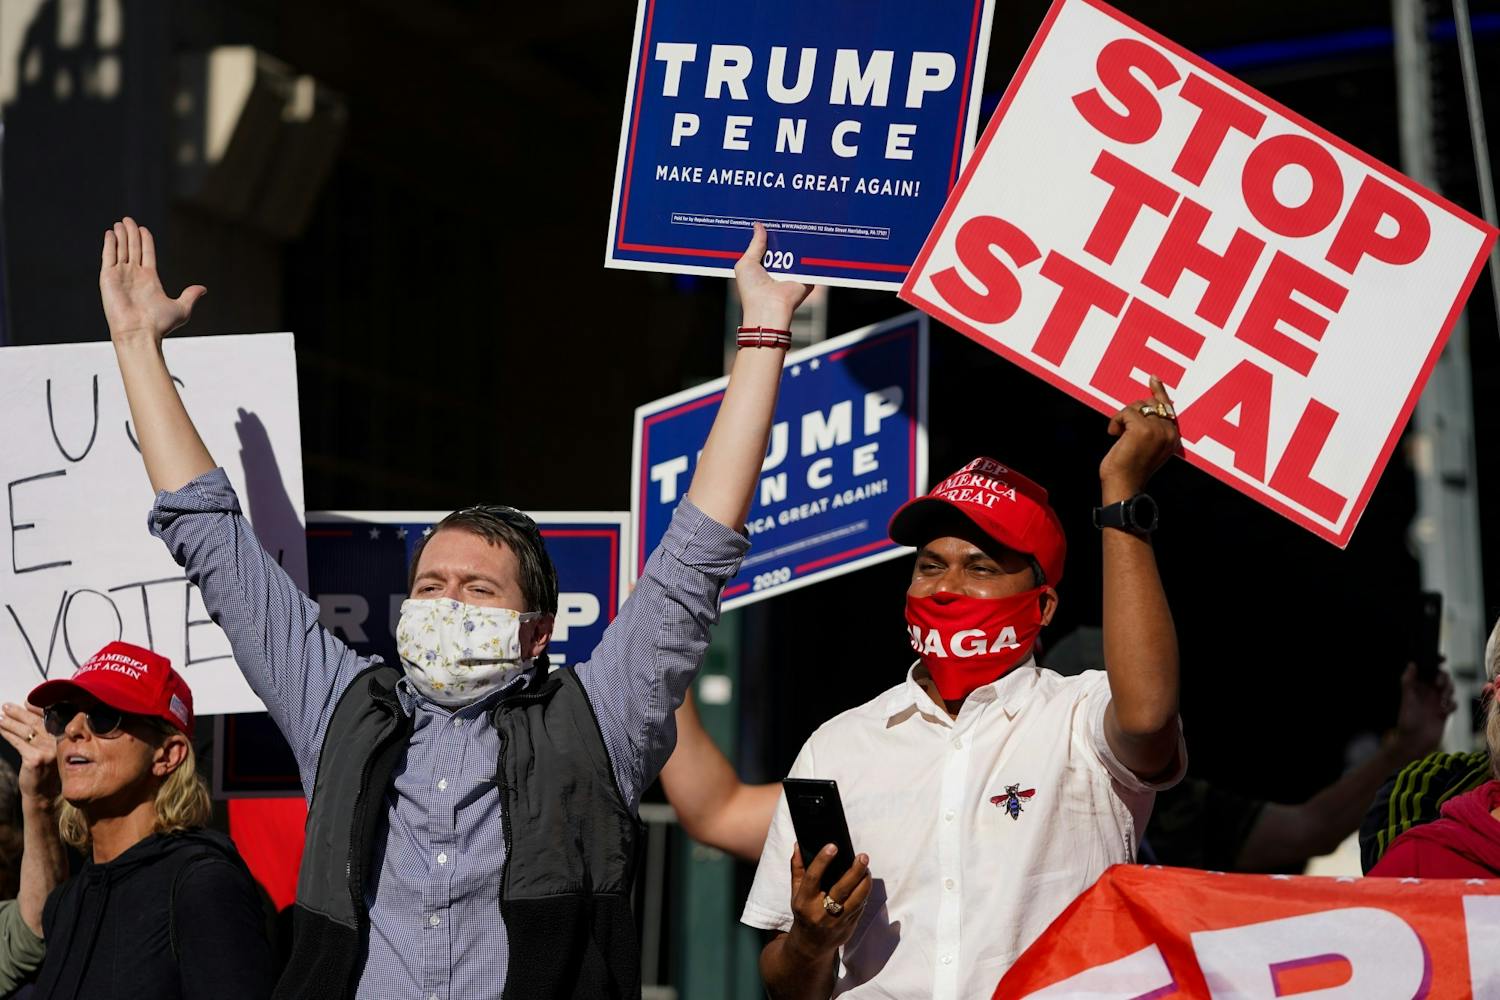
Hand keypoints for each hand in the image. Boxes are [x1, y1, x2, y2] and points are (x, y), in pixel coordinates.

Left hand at [0, 704, 58, 801]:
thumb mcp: (52, 748)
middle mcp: (59, 742)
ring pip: (26, 731)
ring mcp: (48, 750)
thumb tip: (31, 711)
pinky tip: (1, 730)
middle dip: (19, 713)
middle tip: (7, 707)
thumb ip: (46, 732)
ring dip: (10, 722)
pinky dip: (8, 735)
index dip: (36, 708)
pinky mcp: (35, 759)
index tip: (26, 702)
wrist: (46, 793)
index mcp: (66, 737)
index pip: (51, 717)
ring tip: (1, 717)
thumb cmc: (48, 769)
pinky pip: (18, 743)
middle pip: (36, 722)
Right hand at [99, 217, 205, 345]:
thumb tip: (203, 289)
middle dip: (131, 234)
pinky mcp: (108, 278)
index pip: (147, 254)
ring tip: (120, 222)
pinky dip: (110, 244)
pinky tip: (111, 233)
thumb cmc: (159, 324)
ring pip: (121, 250)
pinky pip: (108, 257)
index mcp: (150, 279)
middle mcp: (134, 275)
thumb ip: (190, 296)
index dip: (145, 240)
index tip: (143, 228)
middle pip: (133, 248)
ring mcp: (121, 276)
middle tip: (128, 220)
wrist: (140, 333)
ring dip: (121, 236)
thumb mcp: (181, 308)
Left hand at [734, 223, 811, 330]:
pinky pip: (810, 259)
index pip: (766, 245)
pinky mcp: (807, 276)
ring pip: (798, 249)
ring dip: (797, 238)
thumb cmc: (752, 290)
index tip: (769, 215)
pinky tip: (810, 232)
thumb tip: (759, 226)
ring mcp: (794, 272)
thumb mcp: (746, 263)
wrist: (769, 307)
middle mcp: (779, 268)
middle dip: (783, 231)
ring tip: (797, 217)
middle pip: (783, 245)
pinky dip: (811, 249)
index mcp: (762, 266)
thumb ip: (754, 244)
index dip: (767, 232)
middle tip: (785, 212)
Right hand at [785, 843, 871, 961]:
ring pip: (856, 899)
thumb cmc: (804, 912)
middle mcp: (820, 912)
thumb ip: (797, 869)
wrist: (810, 946)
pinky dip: (864, 893)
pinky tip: (865, 882)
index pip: (813, 877)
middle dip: (854, 871)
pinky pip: (860, 907)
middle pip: (841, 889)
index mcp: (804, 901)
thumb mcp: (796, 893)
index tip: (833, 846)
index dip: (822, 861)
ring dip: (864, 882)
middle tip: (862, 856)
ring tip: (866, 869)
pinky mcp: (849, 927)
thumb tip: (799, 846)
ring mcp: (836, 922)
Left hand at [1100, 376, 1180, 501]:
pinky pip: (1125, 413)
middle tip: (1121, 432)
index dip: (1159, 391)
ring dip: (1122, 419)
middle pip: (1148, 403)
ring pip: (1136, 406)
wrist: (1124, 486)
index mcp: (1173, 437)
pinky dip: (1115, 422)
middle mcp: (1170, 432)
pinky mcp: (1144, 429)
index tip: (1153, 378)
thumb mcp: (1145, 446)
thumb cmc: (1129, 469)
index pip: (1167, 407)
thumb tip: (1146, 405)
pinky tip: (1114, 435)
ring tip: (1119, 437)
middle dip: (1131, 413)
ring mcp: (1158, 429)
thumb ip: (1151, 429)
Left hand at [1389, 663, 1456, 761]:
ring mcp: (1436, 702)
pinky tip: (1444, 711)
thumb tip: (1412, 664)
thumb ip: (1409, 681)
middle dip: (1444, 678)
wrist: (1415, 742)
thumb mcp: (1407, 699)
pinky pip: (1453, 703)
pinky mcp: (1443, 712)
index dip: (1435, 663)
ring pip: (1449, 689)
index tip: (1442, 660)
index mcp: (1416, 687)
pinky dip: (1451, 705)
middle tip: (1439, 685)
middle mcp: (1426, 693)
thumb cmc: (1407, 721)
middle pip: (1442, 677)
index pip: (1427, 670)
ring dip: (1448, 692)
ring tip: (1442, 701)